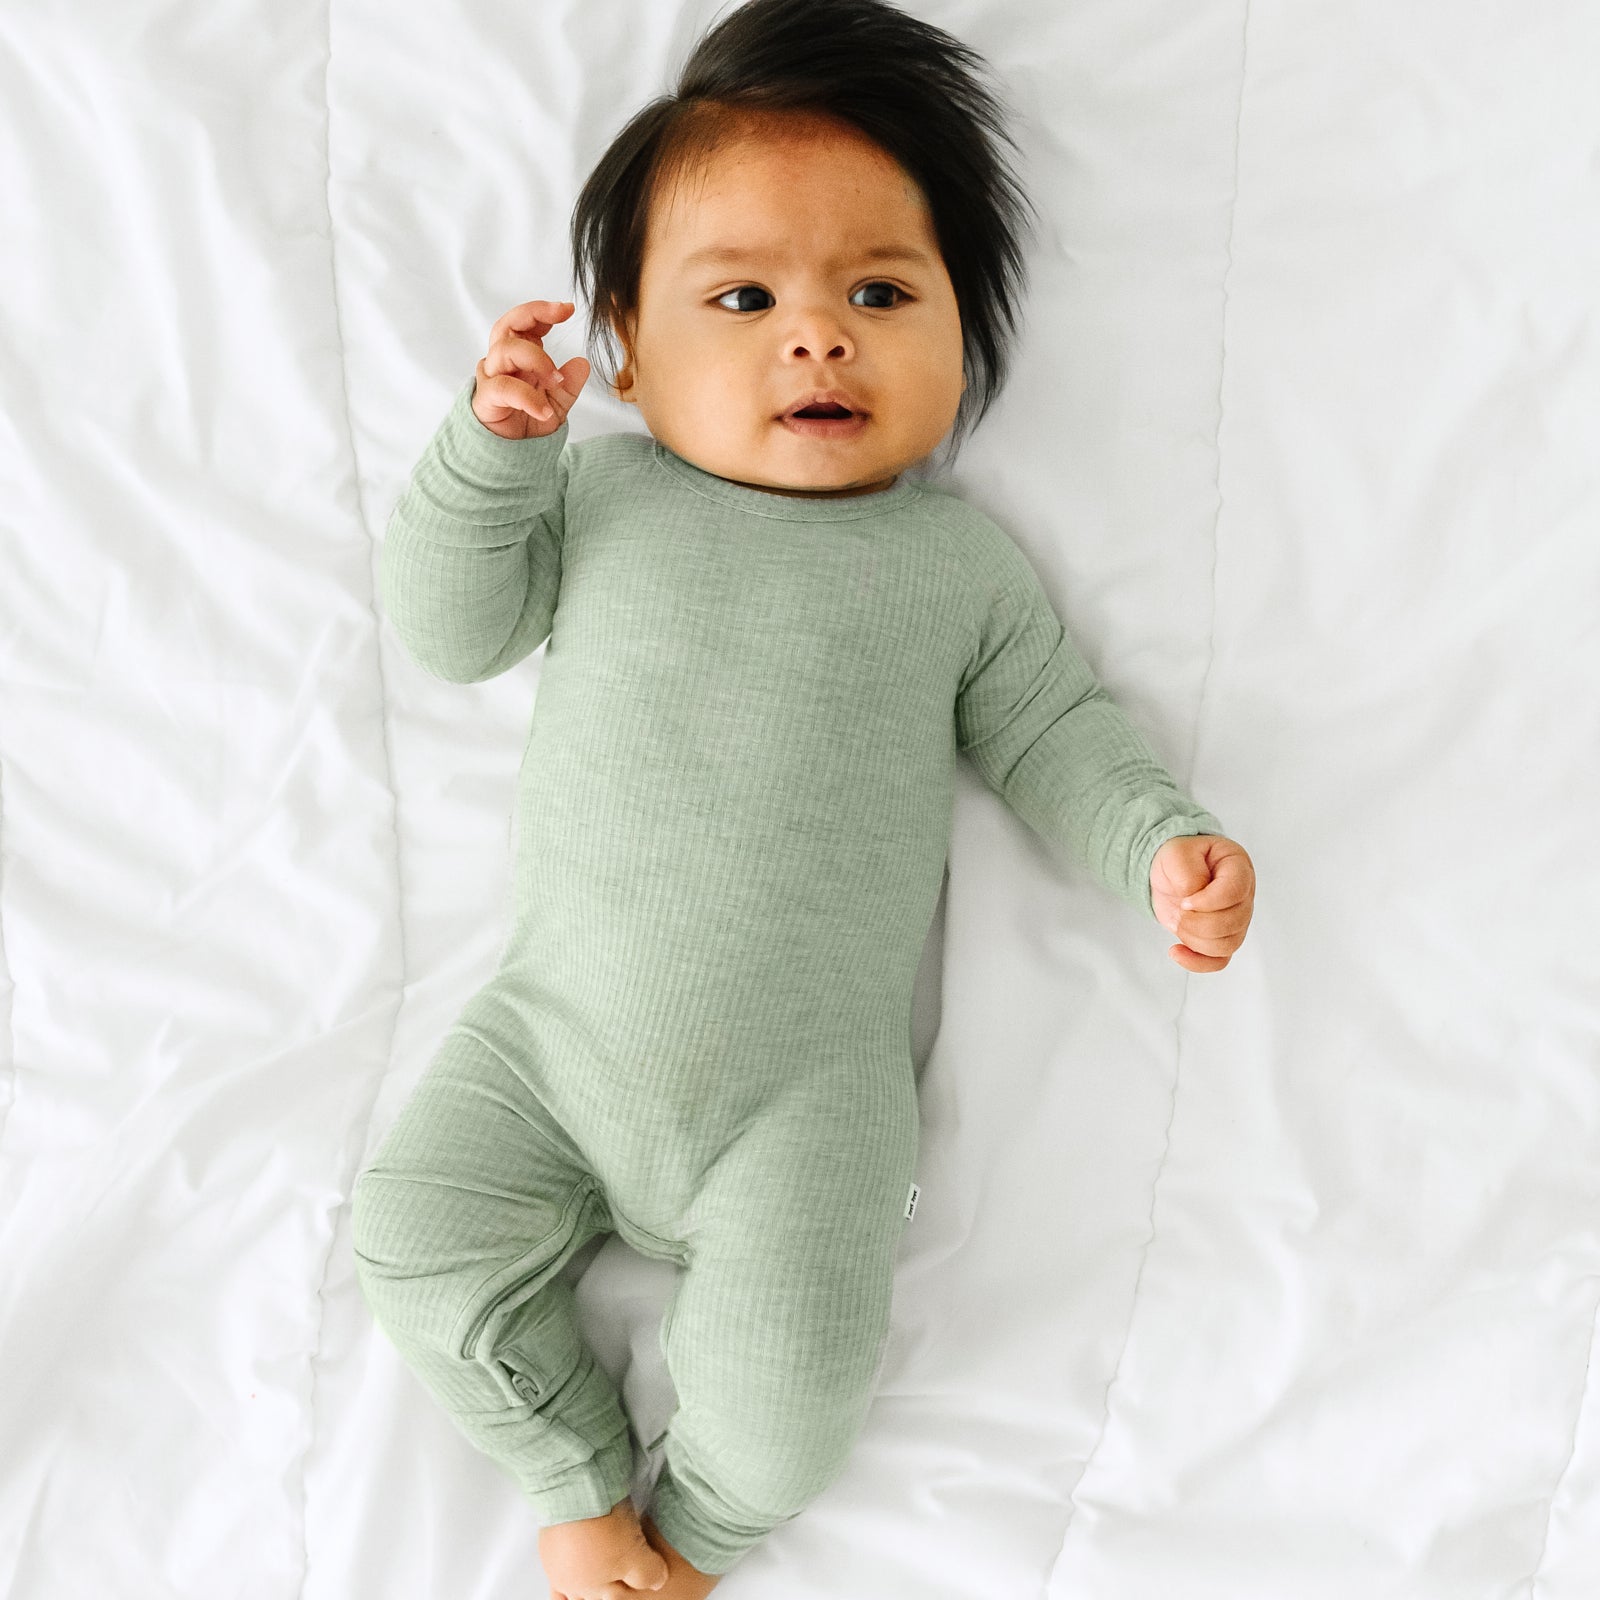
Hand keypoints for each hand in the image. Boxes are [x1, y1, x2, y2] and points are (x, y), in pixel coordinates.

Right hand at [472, 298, 591, 439]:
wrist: (512, 453)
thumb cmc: (528, 420)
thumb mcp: (557, 402)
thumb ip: (568, 384)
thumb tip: (583, 363)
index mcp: (518, 355)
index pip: (524, 322)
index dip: (542, 311)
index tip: (567, 309)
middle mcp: (502, 361)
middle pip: (508, 324)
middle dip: (533, 314)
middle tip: (560, 315)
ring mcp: (491, 377)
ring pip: (505, 350)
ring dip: (537, 360)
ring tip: (557, 382)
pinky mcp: (486, 397)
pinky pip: (504, 387)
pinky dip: (527, 397)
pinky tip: (544, 411)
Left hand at [1149, 834, 1253, 972]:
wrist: (1169, 874)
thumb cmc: (1178, 859)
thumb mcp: (1176, 854)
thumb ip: (1188, 872)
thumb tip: (1194, 898)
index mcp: (1238, 868)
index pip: (1235, 892)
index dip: (1208, 902)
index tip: (1184, 900)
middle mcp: (1243, 896)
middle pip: (1233, 923)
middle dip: (1198, 922)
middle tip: (1179, 910)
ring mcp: (1236, 920)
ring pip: (1227, 944)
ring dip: (1195, 939)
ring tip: (1178, 923)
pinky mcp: (1221, 938)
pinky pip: (1219, 961)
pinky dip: (1196, 962)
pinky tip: (1176, 951)